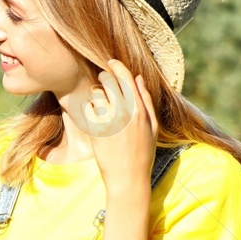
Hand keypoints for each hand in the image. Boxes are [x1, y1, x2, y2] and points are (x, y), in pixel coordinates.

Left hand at [68, 59, 158, 192]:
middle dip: (105, 76)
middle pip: (109, 81)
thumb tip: (138, 78)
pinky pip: (87, 110)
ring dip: (97, 94)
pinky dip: (89, 109)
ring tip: (102, 102)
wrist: (128, 177)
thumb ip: (146, 101)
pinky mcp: (94, 131)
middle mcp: (123, 114)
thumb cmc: (143, 152)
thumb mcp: (153, 126)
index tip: (111, 62)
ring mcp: (107, 122)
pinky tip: (94, 115)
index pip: (127, 78)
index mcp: (139, 110)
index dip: (117, 66)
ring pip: (97, 94)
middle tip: (103, 79)